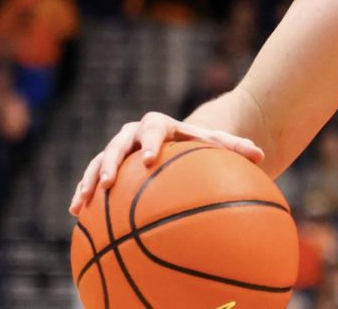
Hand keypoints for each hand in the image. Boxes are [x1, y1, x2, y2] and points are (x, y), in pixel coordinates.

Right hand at [69, 112, 263, 215]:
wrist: (175, 142)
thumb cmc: (197, 144)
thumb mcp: (215, 143)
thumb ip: (234, 146)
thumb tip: (261, 155)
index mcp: (161, 125)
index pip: (154, 128)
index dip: (150, 142)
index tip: (150, 159)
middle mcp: (134, 134)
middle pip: (119, 143)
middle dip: (112, 161)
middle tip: (110, 182)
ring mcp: (117, 150)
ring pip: (99, 160)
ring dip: (91, 178)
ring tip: (83, 200)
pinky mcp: (106, 166)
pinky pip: (91, 177)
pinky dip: (83, 191)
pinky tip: (76, 211)